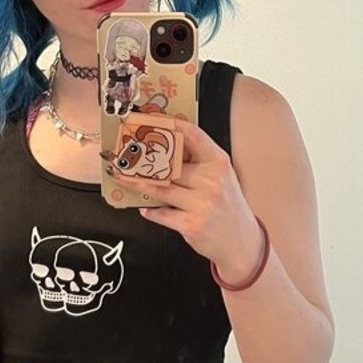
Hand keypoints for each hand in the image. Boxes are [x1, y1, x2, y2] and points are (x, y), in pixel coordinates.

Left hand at [116, 118, 264, 281]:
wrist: (241, 241)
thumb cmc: (227, 206)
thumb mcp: (221, 177)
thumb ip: (198, 162)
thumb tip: (165, 147)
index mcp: (218, 163)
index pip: (192, 135)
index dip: (168, 125)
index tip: (149, 120)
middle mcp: (212, 181)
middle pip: (169, 164)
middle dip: (142, 159)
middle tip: (123, 154)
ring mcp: (202, 203)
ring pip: (160, 188)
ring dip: (136, 182)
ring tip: (122, 176)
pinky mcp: (191, 224)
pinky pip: (162, 213)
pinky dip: (150, 210)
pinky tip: (144, 207)